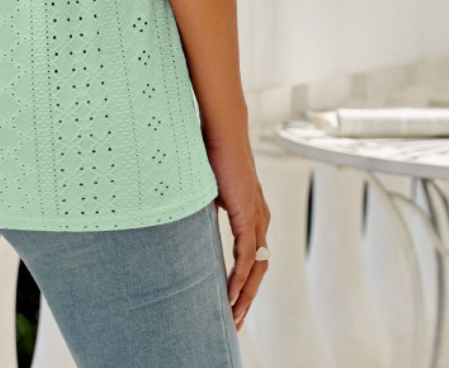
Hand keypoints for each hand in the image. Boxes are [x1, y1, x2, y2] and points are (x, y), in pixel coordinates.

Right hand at [204, 135, 269, 331]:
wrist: (221, 127)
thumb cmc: (210, 149)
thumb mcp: (207, 186)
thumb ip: (206, 204)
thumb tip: (188, 213)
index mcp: (252, 210)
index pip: (252, 255)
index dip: (243, 280)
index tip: (229, 300)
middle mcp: (260, 217)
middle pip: (259, 269)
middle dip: (247, 297)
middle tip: (234, 321)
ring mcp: (256, 216)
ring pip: (257, 268)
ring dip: (245, 294)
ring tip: (233, 316)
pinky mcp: (248, 213)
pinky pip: (247, 256)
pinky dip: (240, 278)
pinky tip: (231, 294)